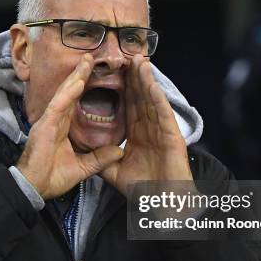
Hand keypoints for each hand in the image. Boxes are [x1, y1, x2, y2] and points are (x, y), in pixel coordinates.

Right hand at [16, 54, 123, 198]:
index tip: (96, 73)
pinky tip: (78, 81)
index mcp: (61, 127)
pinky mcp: (45, 126)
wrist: (34, 188)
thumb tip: (119, 151)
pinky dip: (68, 93)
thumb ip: (100, 158)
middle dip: (81, 74)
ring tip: (87, 61)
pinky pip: (58, 105)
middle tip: (92, 57)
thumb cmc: (51, 178)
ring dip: (76, 76)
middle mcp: (55, 120)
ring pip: (64, 94)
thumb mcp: (83, 167)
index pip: (75, 102)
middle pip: (70, 92)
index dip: (84, 87)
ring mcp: (49, 121)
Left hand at [101, 56, 193, 195]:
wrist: (162, 204)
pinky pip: (160, 109)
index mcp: (137, 135)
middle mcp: (149, 128)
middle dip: (132, 77)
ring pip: (150, 98)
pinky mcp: (170, 132)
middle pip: (139, 97)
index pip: (127, 107)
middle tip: (124, 56)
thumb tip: (90, 153)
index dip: (121, 90)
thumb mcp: (115, 173)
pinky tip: (148, 78)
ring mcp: (161, 129)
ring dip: (144, 78)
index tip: (110, 73)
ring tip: (137, 58)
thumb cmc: (144, 191)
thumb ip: (103, 161)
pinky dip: (154, 92)